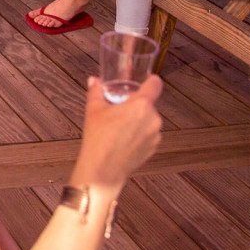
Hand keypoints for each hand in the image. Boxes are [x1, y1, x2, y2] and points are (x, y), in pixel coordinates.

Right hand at [70, 75, 163, 194]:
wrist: (103, 169)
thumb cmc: (99, 138)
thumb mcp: (94, 110)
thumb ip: (96, 91)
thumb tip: (94, 81)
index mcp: (141, 105)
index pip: (155, 85)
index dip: (151, 80)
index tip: (147, 80)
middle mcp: (153, 118)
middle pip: (149, 104)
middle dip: (137, 105)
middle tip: (121, 109)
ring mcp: (155, 135)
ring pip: (149, 120)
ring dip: (139, 120)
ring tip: (121, 127)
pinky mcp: (153, 148)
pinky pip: (149, 134)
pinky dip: (140, 134)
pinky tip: (125, 140)